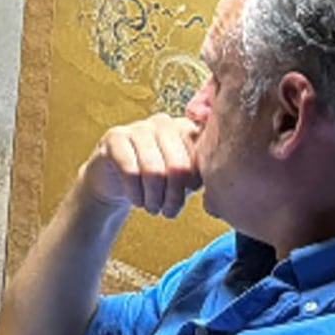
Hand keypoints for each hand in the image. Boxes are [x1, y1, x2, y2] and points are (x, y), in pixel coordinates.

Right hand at [82, 114, 201, 217]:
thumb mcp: (185, 180)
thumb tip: (219, 185)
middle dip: (173, 196)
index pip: (200, 159)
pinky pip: (130, 172)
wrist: (116, 181)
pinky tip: (137, 200)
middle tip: (168, 212)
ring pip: (153, 170)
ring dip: (154, 198)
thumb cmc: (158, 181)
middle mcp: (164, 122)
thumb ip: (204, 174)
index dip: (192, 186)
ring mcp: (138, 127)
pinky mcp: (115, 137)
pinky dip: (135, 194)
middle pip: (178, 166)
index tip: (185, 199)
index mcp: (187, 128)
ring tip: (153, 208)